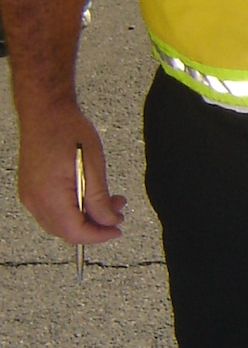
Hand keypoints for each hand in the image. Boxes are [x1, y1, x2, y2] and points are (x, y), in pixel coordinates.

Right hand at [16, 101, 125, 245]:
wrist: (45, 112)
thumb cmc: (67, 131)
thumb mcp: (93, 166)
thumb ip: (100, 199)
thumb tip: (109, 221)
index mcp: (50, 196)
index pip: (75, 232)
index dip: (98, 236)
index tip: (116, 230)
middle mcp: (35, 200)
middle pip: (66, 231)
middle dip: (95, 226)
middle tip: (117, 211)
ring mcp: (30, 196)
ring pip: (60, 223)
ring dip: (85, 218)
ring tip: (109, 201)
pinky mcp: (31, 190)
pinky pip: (52, 211)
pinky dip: (73, 209)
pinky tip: (89, 196)